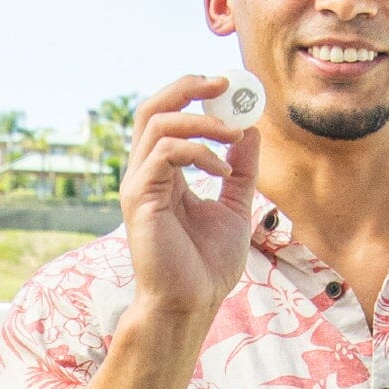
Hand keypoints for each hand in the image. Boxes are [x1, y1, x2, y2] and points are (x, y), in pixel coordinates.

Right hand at [118, 75, 261, 330]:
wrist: (191, 304)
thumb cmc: (206, 266)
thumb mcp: (234, 207)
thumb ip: (240, 170)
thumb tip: (250, 131)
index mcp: (163, 173)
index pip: (171, 116)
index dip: (197, 95)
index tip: (233, 90)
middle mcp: (145, 173)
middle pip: (154, 107)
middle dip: (189, 87)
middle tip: (226, 84)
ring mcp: (138, 184)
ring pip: (159, 121)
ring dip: (202, 120)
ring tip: (234, 136)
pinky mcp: (139, 198)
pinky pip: (165, 151)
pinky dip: (199, 151)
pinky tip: (222, 172)